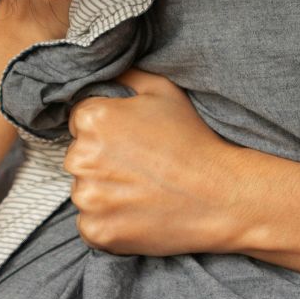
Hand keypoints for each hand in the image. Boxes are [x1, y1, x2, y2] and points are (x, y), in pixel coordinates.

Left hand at [64, 68, 249, 256]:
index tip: (132, 143)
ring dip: (105, 193)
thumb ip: (126, 75)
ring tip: (142, 191)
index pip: (79, 121)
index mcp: (93, 119)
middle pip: (79, 157)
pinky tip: (138, 213)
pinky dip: (109, 222)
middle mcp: (81, 158)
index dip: (107, 131)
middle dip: (102, 161)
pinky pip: (90, 225)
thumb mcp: (163, 91)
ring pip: (84, 192)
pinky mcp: (96, 231)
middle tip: (140, 168)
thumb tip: (105, 68)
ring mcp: (88, 198)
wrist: (220, 195)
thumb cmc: (193, 140)